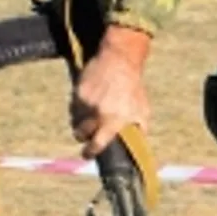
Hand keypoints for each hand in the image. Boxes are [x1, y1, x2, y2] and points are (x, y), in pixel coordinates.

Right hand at [72, 28, 152, 157]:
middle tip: (87, 134)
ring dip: (80, 121)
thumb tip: (138, 148)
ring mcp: (86, 102)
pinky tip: (89, 101)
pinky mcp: (78, 93)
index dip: (90, 151)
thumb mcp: (143, 110)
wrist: (119, 62)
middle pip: (81, 134)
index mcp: (115, 120)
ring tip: (91, 114)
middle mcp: (99, 113)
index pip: (98, 143)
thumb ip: (140, 130)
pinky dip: (79, 108)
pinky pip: (73, 107)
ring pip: (75, 120)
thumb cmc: (133, 89)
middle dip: (83, 136)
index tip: (87, 154)